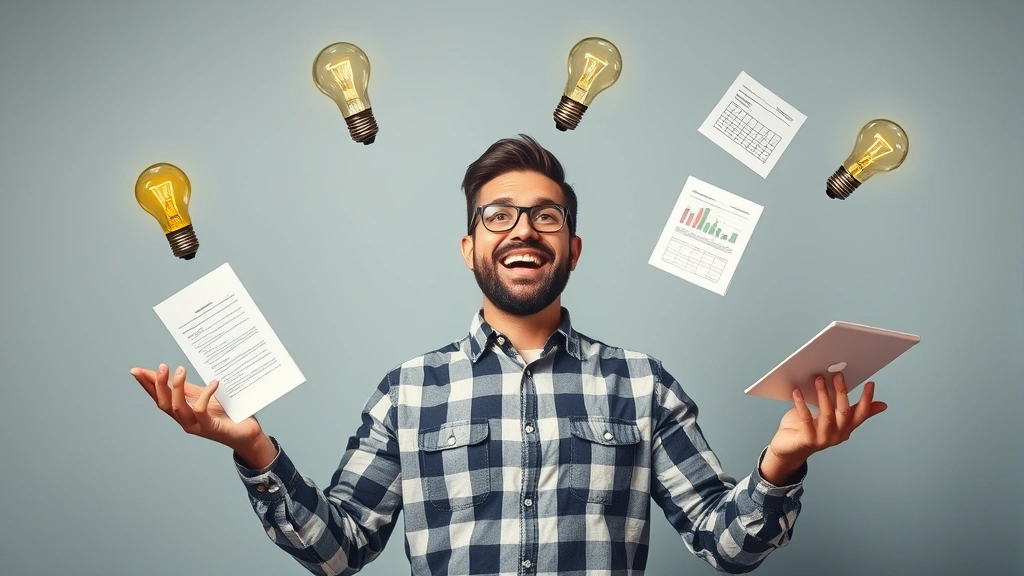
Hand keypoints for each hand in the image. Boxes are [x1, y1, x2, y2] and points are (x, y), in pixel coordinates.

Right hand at [130, 364, 273, 465]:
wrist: (247, 433)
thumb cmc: (226, 414)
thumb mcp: (204, 396)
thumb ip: (188, 389)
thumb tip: (174, 372)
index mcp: (182, 411)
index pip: (159, 397)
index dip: (147, 385)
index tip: (136, 371)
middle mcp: (185, 420)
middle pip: (163, 403)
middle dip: (158, 384)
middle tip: (162, 366)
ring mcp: (196, 425)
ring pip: (177, 408)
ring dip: (176, 388)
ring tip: (180, 370)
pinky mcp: (210, 428)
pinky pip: (201, 411)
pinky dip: (204, 396)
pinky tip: (213, 383)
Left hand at [761, 372, 886, 483]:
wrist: (789, 450)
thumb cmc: (810, 429)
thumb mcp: (834, 418)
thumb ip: (853, 410)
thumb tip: (882, 405)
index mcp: (846, 428)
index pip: (862, 414)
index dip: (867, 400)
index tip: (870, 383)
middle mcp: (838, 434)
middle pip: (844, 411)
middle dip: (842, 392)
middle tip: (838, 374)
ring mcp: (823, 438)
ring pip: (826, 414)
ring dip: (823, 394)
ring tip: (819, 378)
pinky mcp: (807, 439)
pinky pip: (805, 419)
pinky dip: (801, 404)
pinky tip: (797, 392)